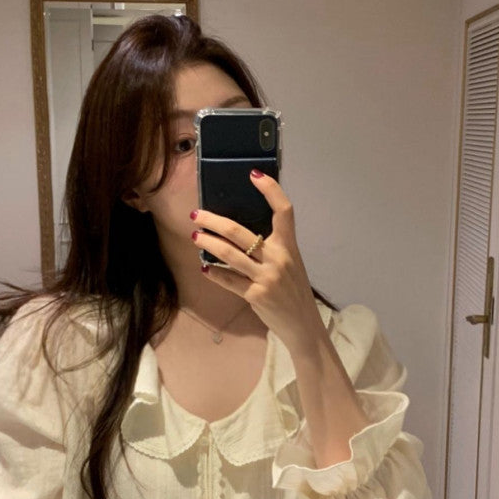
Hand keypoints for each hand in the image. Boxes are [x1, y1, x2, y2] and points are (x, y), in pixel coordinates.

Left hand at [191, 170, 323, 353]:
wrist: (303, 324)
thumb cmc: (293, 291)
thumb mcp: (290, 264)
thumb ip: (273, 248)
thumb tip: (240, 232)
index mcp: (289, 246)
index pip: (284, 210)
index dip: (270, 189)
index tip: (253, 174)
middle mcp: (279, 258)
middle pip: (240, 232)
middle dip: (213, 221)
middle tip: (196, 215)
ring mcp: (267, 277)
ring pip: (228, 254)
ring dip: (207, 243)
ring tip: (195, 237)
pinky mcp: (256, 295)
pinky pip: (228, 280)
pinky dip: (214, 273)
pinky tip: (205, 269)